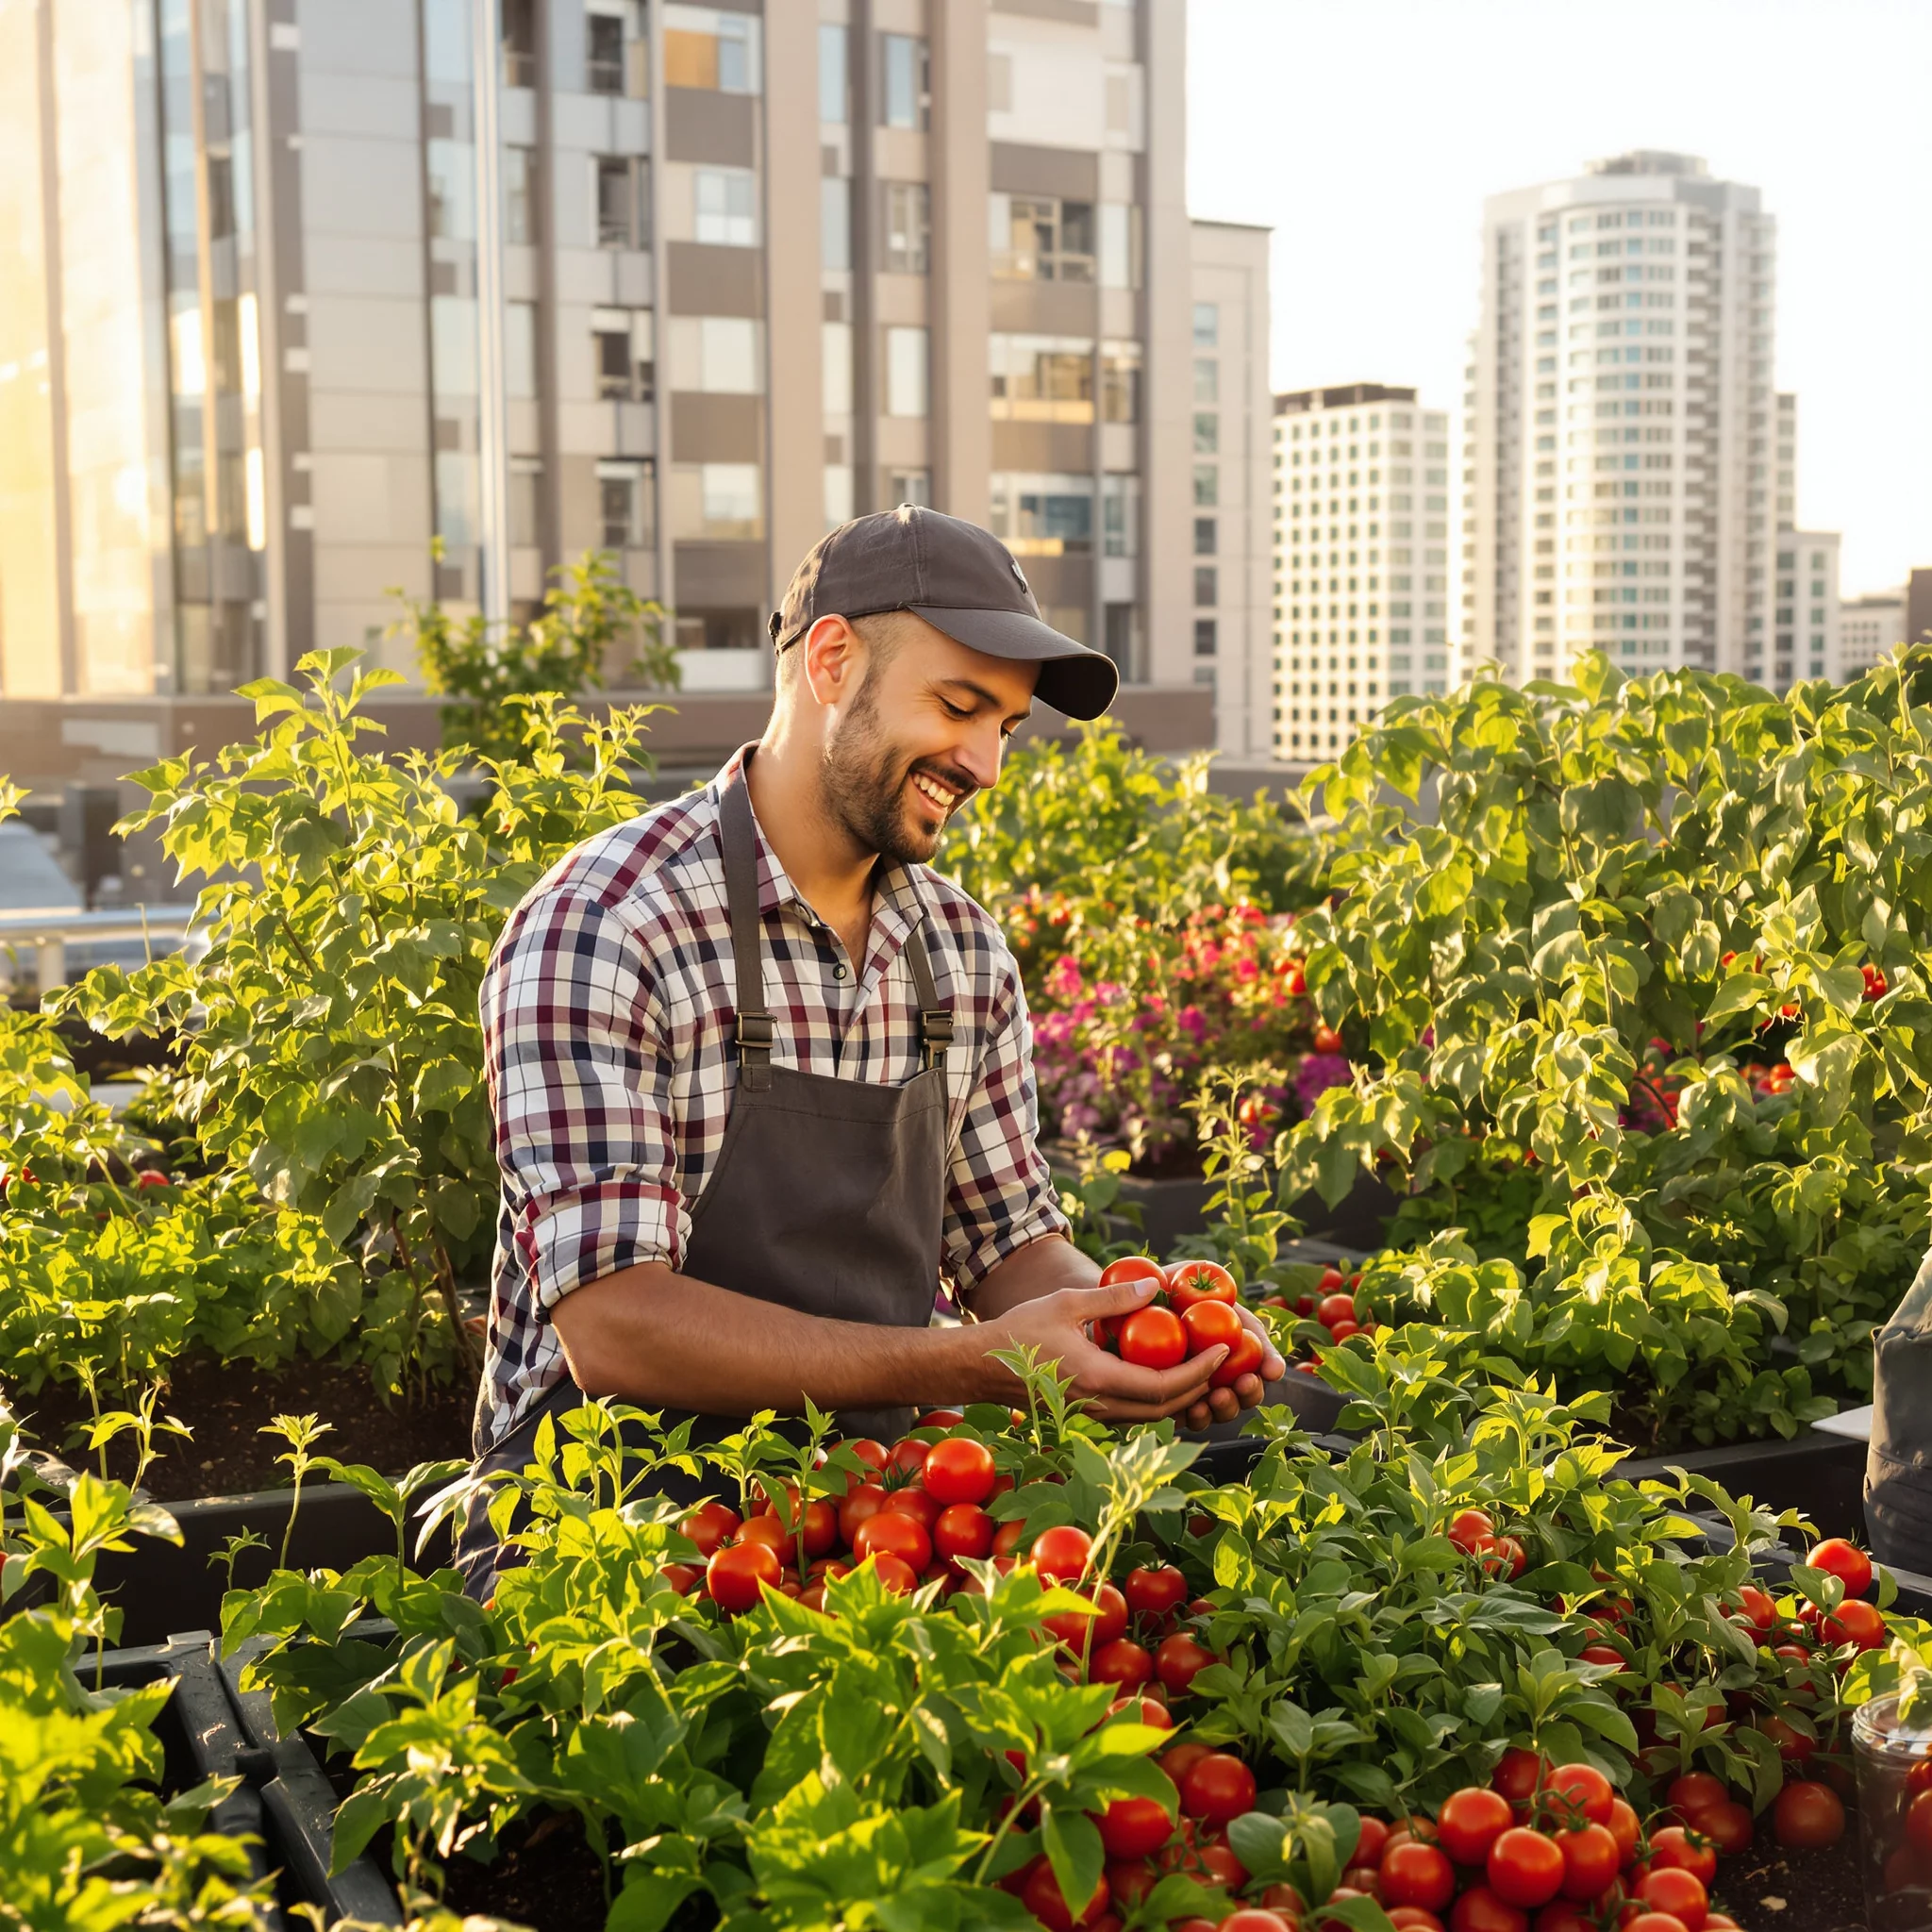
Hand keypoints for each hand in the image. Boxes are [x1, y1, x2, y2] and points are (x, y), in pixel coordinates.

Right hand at [974, 1272, 1281, 1425]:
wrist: (981, 1366)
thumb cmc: (1020, 1330)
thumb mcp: (1067, 1304)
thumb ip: (1113, 1298)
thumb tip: (1155, 1287)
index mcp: (1098, 1380)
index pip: (1164, 1387)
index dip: (1199, 1372)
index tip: (1221, 1350)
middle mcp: (1100, 1407)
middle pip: (1166, 1408)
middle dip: (1200, 1387)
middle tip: (1222, 1360)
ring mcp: (1093, 1415)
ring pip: (1151, 1415)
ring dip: (1181, 1395)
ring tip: (1202, 1367)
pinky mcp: (1087, 1414)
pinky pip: (1133, 1412)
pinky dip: (1157, 1397)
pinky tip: (1164, 1374)